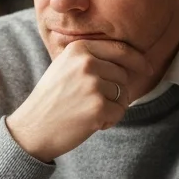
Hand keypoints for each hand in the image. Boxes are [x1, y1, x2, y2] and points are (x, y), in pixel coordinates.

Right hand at [5, 40, 154, 162]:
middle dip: (116, 90)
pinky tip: (89, 123)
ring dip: (112, 106)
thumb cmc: (50, 101)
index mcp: (79, 49)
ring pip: (123, 94)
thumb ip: (91, 58)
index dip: (137, 59)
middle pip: (123, 74)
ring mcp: (93, 85)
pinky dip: (109, 120)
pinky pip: (119, 112)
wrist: (31, 129)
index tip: (147, 68)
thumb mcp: (64, 67)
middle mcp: (87, 63)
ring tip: (87, 112)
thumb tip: (128, 58)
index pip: (120, 49)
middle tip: (91, 103)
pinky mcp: (98, 107)